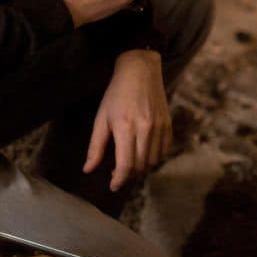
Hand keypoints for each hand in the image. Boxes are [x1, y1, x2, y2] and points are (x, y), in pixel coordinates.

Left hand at [84, 50, 170, 190]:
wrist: (140, 70)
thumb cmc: (116, 94)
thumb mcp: (101, 118)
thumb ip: (95, 146)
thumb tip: (88, 169)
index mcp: (125, 128)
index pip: (125, 165)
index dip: (118, 180)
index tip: (113, 186)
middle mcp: (145, 129)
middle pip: (139, 165)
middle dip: (128, 173)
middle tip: (118, 172)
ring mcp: (159, 127)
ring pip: (153, 160)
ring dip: (141, 166)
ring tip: (131, 161)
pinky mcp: (168, 124)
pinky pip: (163, 150)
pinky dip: (154, 156)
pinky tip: (144, 152)